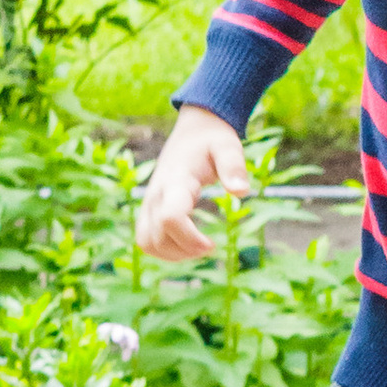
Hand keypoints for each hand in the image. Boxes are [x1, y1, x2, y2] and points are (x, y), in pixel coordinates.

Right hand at [136, 106, 250, 260]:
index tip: (212, 244)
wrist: (193, 131)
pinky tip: (187, 245)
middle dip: (184, 251)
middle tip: (210, 246)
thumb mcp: (228, 147)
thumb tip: (241, 192)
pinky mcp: (149, 209)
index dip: (189, 239)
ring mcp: (149, 202)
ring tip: (198, 248)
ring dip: (171, 254)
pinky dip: (163, 250)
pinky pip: (145, 239)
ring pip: (146, 242)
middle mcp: (157, 194)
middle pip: (156, 237)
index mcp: (176, 180)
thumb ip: (234, 167)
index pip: (170, 217)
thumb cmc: (213, 140)